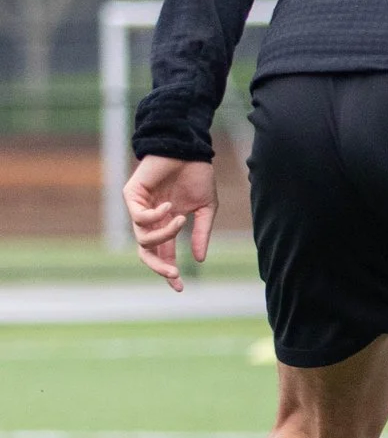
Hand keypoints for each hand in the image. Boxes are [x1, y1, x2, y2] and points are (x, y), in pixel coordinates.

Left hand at [125, 155, 216, 290]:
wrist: (187, 149)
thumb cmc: (197, 175)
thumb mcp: (207, 209)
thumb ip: (202, 233)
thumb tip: (200, 259)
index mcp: (167, 224)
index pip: (164, 253)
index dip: (170, 271)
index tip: (180, 288)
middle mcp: (151, 219)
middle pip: (147, 252)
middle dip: (159, 266)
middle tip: (174, 273)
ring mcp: (140, 208)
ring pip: (144, 237)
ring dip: (165, 234)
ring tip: (181, 219)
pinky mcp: (132, 196)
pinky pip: (139, 217)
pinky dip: (155, 216)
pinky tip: (169, 206)